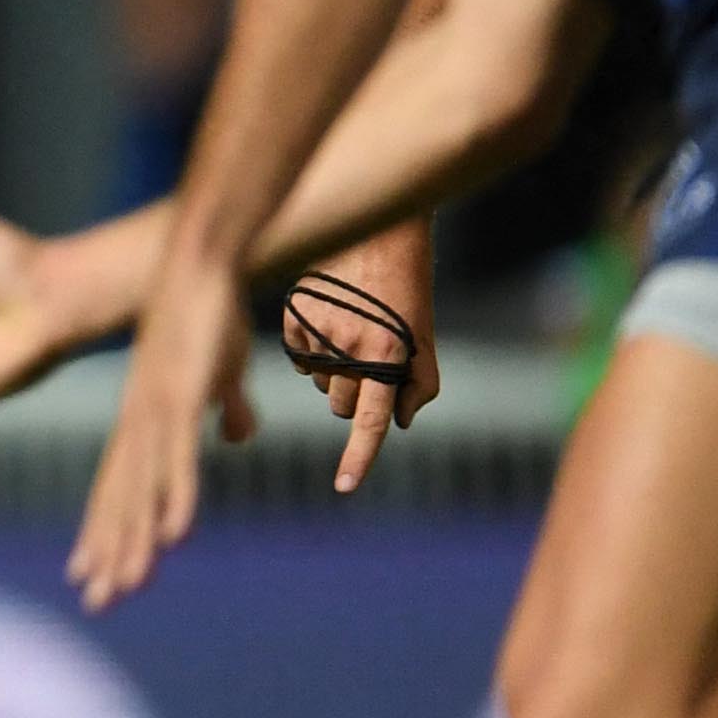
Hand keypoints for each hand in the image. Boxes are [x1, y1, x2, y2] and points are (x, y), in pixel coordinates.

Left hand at [70, 252, 257, 610]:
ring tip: (128, 587)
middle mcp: (138, 423)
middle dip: (108, 552)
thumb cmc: (208, 317)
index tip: (86, 575)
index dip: (101, 533)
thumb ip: (228, 407)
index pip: (114, 489)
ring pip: (142, 489)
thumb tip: (239, 435)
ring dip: (137, 540)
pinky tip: (175, 536)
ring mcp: (157, 412)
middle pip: (118, 500)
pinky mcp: (182, 398)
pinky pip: (179, 457)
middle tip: (95, 601)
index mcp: (142, 421)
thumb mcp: (219, 374)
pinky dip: (175, 496)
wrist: (199, 264)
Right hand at [287, 240, 441, 490]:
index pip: (371, 419)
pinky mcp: (292, 317)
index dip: (359, 457)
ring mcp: (317, 332)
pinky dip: (312, 351)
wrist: (377, 231)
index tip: (344, 486)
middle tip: (370, 360)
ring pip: (320, 382)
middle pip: (342, 405)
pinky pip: (299, 358)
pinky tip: (328, 321)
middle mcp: (350, 346)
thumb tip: (398, 423)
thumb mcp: (425, 333)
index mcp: (388, 353)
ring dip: (335, 370)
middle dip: (356, 394)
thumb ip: (421, 384)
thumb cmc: (408, 286)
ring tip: (351, 330)